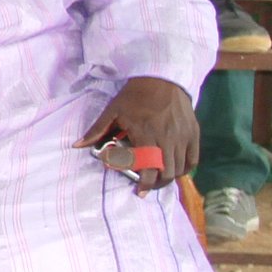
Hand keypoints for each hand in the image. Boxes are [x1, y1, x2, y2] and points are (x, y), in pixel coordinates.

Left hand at [76, 74, 198, 193]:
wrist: (160, 79)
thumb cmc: (134, 97)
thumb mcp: (113, 111)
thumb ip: (97, 130)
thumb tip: (77, 145)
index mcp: (146, 136)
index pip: (149, 169)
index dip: (145, 184)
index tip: (139, 192)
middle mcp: (168, 140)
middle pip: (167, 173)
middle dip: (157, 183)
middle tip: (148, 185)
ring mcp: (183, 137)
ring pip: (180, 168)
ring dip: (170, 177)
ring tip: (160, 178)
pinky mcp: (194, 134)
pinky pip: (193, 159)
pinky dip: (185, 167)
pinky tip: (176, 168)